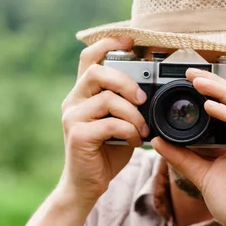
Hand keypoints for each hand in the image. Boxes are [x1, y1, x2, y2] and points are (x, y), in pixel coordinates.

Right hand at [59, 37, 148, 207]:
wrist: (86, 185)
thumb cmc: (105, 152)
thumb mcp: (119, 123)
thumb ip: (126, 104)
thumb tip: (152, 89)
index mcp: (82, 94)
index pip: (88, 57)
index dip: (108, 43)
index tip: (130, 40)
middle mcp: (73, 101)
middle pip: (96, 72)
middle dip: (126, 81)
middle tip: (142, 99)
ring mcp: (73, 117)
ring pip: (107, 99)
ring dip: (133, 113)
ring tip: (142, 129)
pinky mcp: (78, 135)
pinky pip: (110, 124)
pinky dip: (129, 131)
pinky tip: (134, 142)